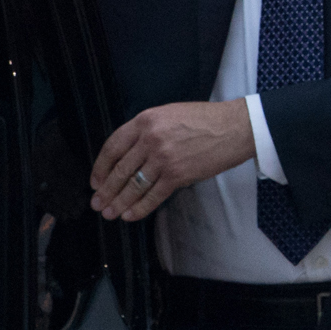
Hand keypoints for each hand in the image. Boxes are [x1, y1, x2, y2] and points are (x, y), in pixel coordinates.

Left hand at [89, 100, 255, 220]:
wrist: (234, 128)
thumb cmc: (205, 119)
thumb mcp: (169, 114)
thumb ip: (147, 130)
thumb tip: (129, 155)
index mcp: (145, 120)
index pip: (112, 146)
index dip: (100, 167)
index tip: (95, 181)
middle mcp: (150, 138)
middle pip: (120, 170)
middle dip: (106, 190)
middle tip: (97, 204)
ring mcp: (163, 158)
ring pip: (133, 186)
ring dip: (119, 203)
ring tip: (109, 213)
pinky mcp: (177, 175)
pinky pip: (153, 196)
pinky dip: (139, 208)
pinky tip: (130, 215)